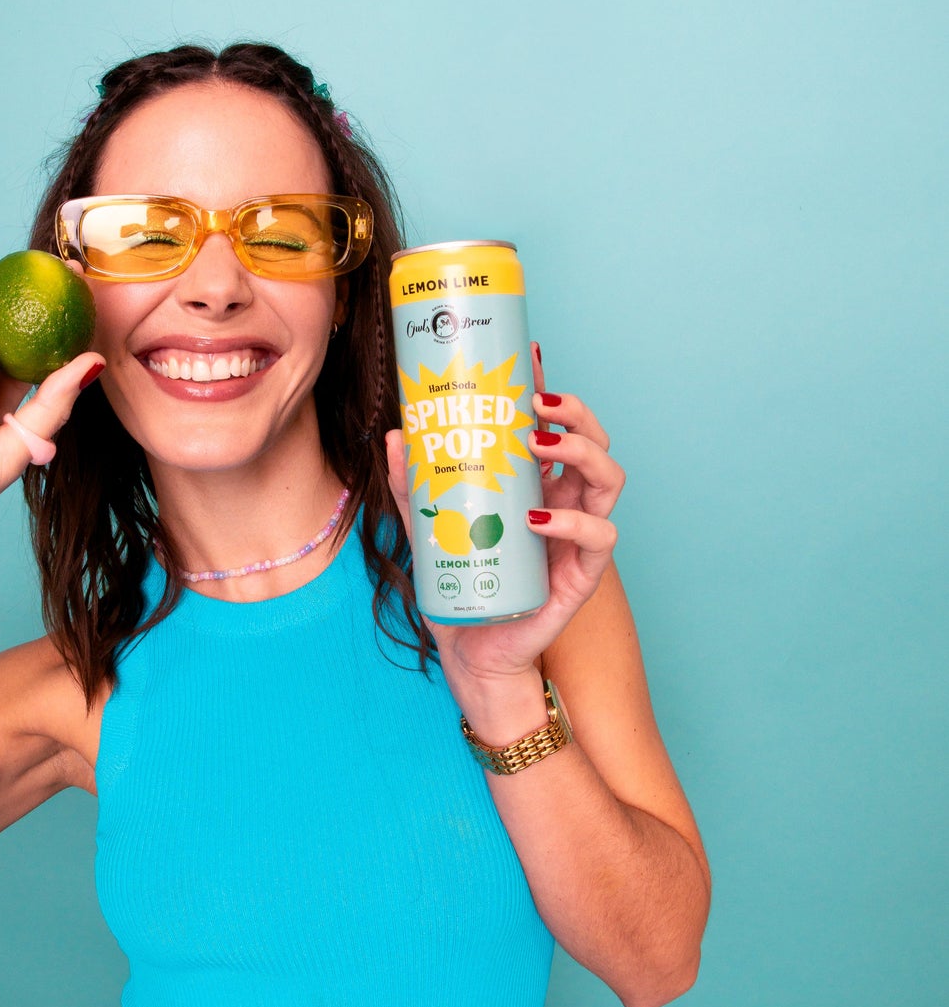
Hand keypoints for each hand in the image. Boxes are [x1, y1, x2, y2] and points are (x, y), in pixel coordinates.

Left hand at [384, 341, 623, 685]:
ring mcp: (577, 536)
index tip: (530, 355)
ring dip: (581, 451)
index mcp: (537, 485)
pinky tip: (538, 515)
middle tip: (536, 402)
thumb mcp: (428, 527)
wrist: (471, 651)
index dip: (549, 388)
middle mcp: (565, 503)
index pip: (553, 427)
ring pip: (609, 477)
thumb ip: (415, 486)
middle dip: (574, 411)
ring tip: (540, 444)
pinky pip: (601, 536)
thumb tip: (396, 437)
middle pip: (593, 440)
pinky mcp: (580, 574)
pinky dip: (574, 520)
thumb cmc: (462, 586)